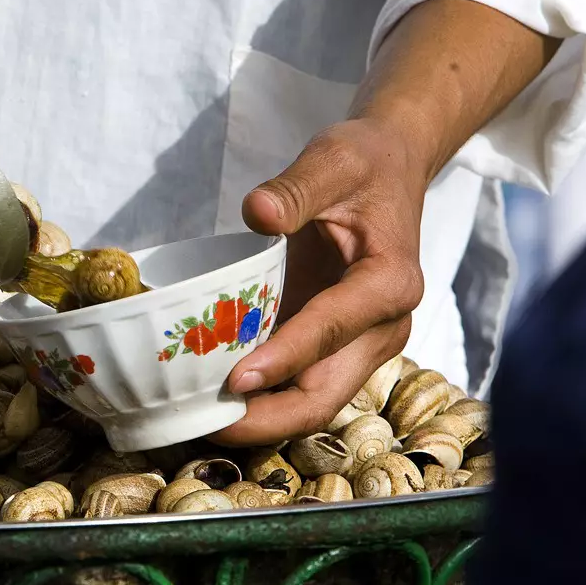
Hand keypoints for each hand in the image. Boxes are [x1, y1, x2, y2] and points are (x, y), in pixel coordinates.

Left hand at [210, 118, 424, 444]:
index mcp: (389, 282)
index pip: (330, 329)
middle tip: (205, 424)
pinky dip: (259, 400)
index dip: (283, 358)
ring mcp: (360, 344)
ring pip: (311, 402)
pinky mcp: (335, 347)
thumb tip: (258, 212)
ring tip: (196, 421)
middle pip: (325, 395)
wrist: (389, 168)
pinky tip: (210, 400)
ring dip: (258, 418)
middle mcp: (382, 326)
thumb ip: (296, 187)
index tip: (235, 380)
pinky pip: (297, 385)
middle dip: (267, 418)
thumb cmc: (363, 164)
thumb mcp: (333, 160)